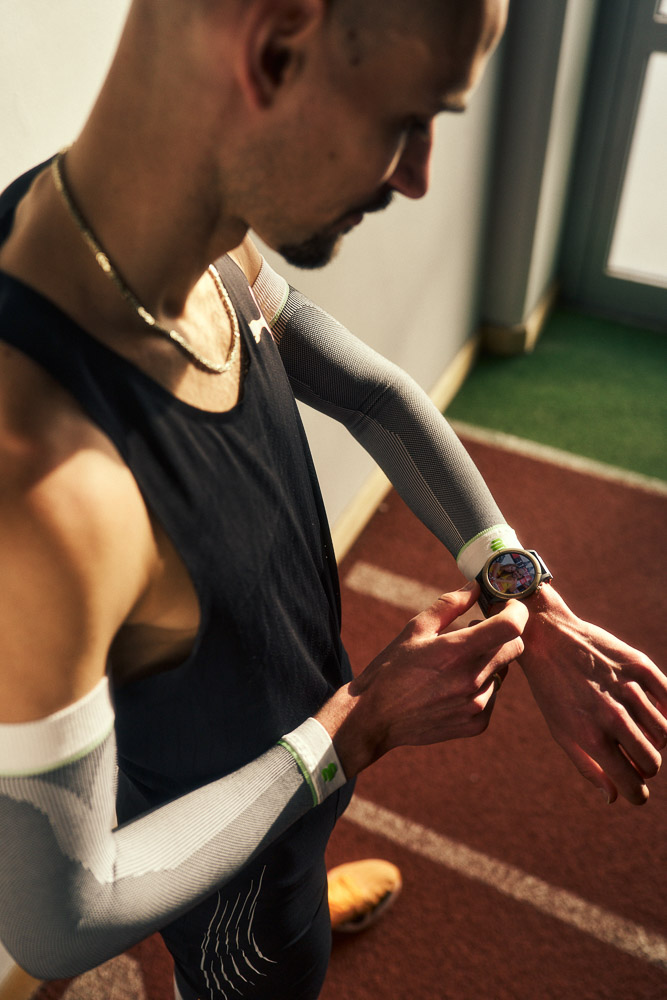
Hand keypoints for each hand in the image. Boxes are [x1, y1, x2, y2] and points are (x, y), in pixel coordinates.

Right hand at [318, 582, 526, 776]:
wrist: (374, 717)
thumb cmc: (392, 668)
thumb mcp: (415, 628)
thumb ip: (450, 605)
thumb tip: (475, 586)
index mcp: (457, 651)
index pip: (511, 627)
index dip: (516, 611)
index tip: (507, 606)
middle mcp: (472, 679)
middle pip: (515, 648)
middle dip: (503, 635)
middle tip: (478, 632)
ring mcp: (477, 705)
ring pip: (503, 672)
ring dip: (489, 662)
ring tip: (457, 664)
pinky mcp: (477, 724)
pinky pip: (493, 696)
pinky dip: (481, 687)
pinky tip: (454, 686)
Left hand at [518, 585, 666, 804]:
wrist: (548, 639)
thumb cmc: (552, 691)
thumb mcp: (561, 732)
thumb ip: (588, 767)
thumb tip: (614, 798)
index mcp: (591, 737)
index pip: (632, 784)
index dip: (637, 794)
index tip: (636, 792)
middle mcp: (612, 715)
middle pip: (653, 761)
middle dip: (647, 768)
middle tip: (637, 760)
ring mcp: (628, 689)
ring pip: (665, 734)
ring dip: (656, 740)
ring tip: (642, 734)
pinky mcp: (640, 666)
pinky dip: (666, 712)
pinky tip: (652, 712)